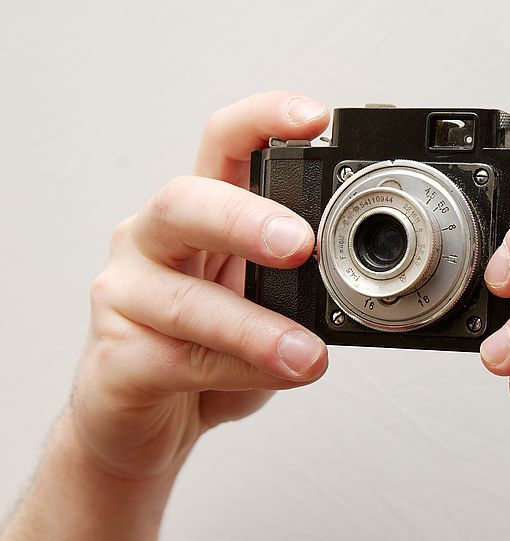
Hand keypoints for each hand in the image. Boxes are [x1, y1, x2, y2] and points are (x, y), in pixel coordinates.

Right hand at [75, 92, 329, 480]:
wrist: (141, 421)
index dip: (263, 120)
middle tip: (300, 246)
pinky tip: (277, 376)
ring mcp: (126, 298)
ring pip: (183, 298)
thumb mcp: (264, 308)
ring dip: (255, 327)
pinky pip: (178, 360)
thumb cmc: (203, 354)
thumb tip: (360, 283)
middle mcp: (154, 243)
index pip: (221, 145)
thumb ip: (300, 288)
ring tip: (307, 352)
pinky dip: (238, 370)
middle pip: (183, 201)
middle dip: (245, 218)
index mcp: (199, 217)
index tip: (316, 118)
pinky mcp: (117, 358)